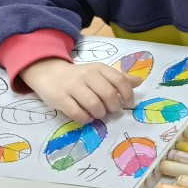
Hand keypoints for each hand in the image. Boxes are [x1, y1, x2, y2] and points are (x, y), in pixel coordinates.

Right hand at [20, 59, 141, 124]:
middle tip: (111, 111)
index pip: (120, 81)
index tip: (128, 104)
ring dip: (100, 114)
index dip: (128, 95)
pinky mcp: (59, 98)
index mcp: (99, 68)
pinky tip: (87, 118)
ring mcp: (72, 86)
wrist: (49, 73)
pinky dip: (85, 119)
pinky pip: (77, 113)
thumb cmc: (80, 77)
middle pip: (109, 94)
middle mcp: (87, 75)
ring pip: (94, 105)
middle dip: (114, 107)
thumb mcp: (100, 73)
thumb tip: (139, 81)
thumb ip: (119, 78)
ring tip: (99, 114)